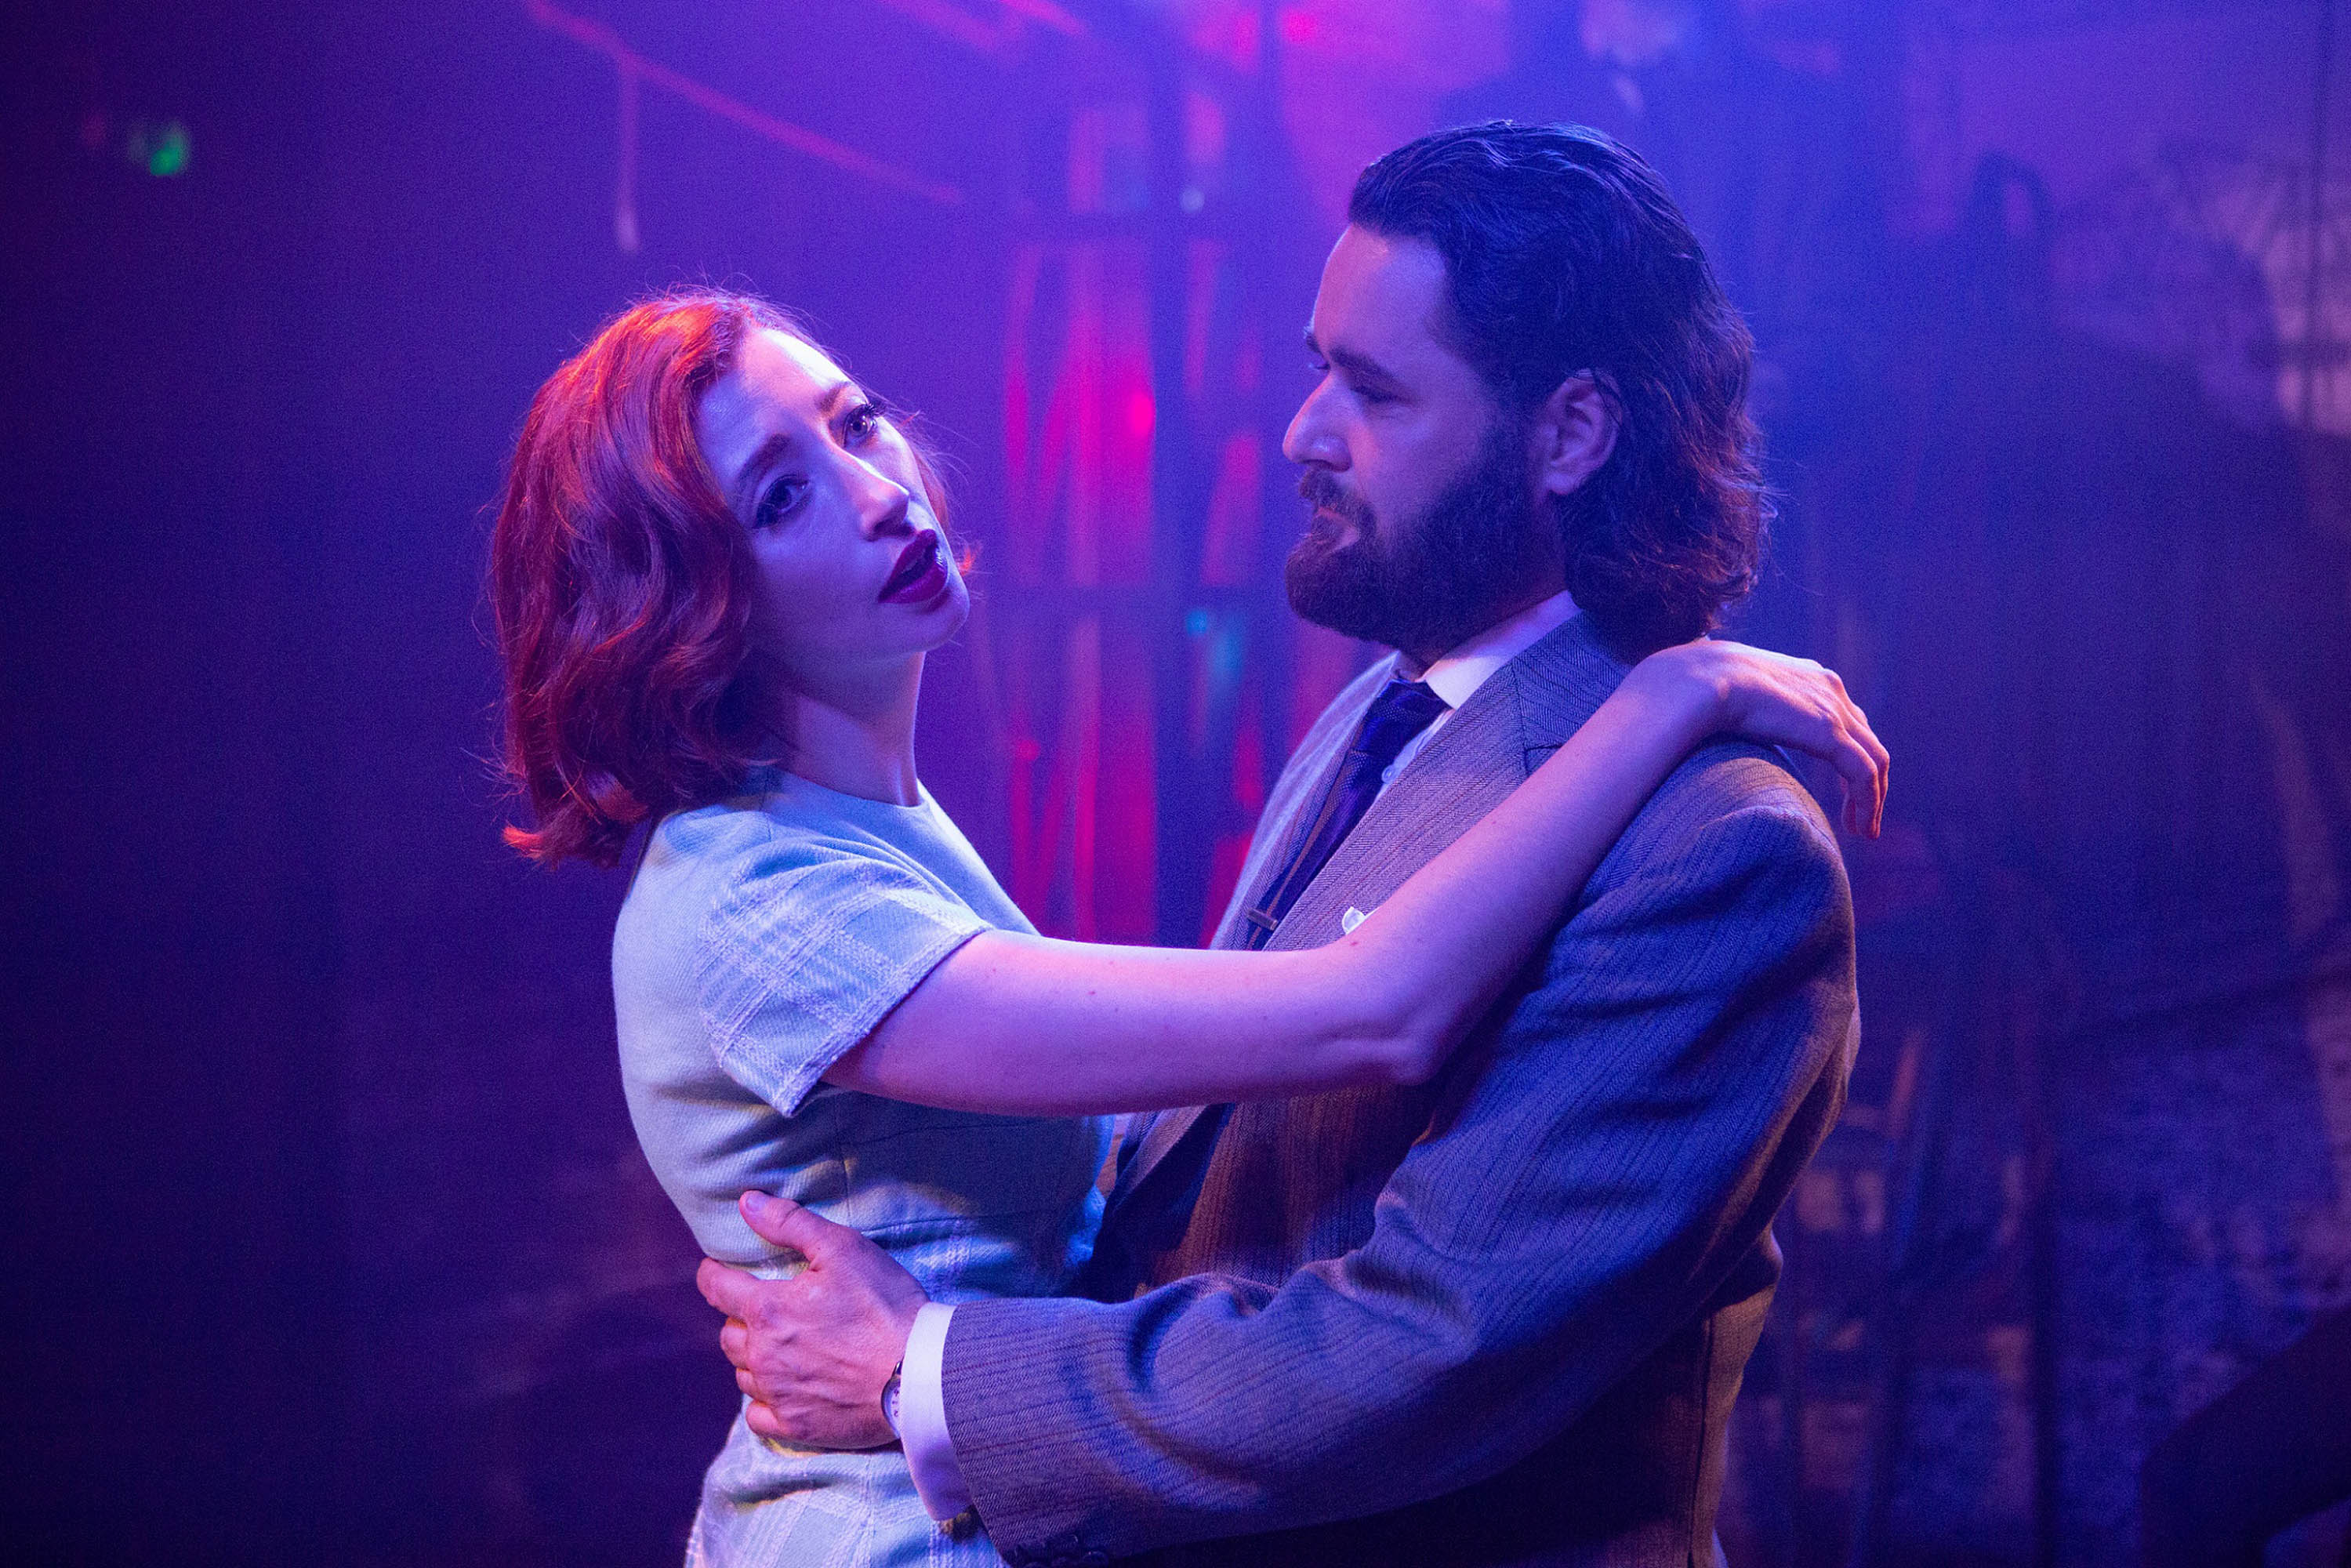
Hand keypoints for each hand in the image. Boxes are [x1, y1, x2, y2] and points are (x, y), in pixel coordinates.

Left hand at [694, 1191, 928, 1448]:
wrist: (919, 1373)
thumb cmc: (884, 1306)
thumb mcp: (843, 1249)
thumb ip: (790, 1223)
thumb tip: (747, 1202)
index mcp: (768, 1309)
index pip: (717, 1288)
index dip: (712, 1275)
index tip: (713, 1270)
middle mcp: (763, 1355)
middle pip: (729, 1334)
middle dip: (738, 1318)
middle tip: (760, 1310)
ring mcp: (777, 1395)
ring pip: (742, 1374)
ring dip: (751, 1358)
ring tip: (775, 1348)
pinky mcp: (796, 1426)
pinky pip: (757, 1417)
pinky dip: (762, 1402)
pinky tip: (779, 1391)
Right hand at [1633, 639, 1889, 838]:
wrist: (1697, 678)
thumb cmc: (1694, 688)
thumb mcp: (1728, 696)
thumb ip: (1739, 711)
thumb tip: (1710, 730)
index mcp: (1807, 676)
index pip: (1844, 718)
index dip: (1847, 754)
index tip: (1838, 789)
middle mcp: (1829, 688)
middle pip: (1866, 740)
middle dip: (1868, 781)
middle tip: (1859, 818)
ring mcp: (1832, 708)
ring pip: (1873, 760)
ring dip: (1872, 799)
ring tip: (1863, 830)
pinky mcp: (1828, 731)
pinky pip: (1863, 773)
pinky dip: (1868, 802)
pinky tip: (1859, 828)